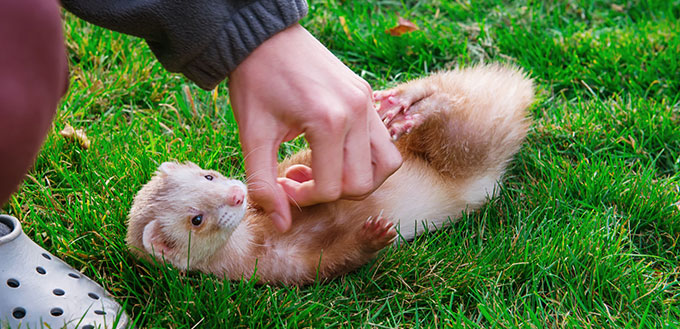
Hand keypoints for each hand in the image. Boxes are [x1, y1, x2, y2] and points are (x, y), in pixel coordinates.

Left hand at [228, 24, 401, 231]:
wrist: (264, 38)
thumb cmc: (255, 83)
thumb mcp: (254, 135)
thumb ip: (265, 184)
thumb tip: (281, 225)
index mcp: (329, 122)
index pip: (333, 189)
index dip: (305, 198)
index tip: (283, 183)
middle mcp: (357, 113)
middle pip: (362, 183)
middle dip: (331, 192)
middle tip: (300, 176)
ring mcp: (368, 104)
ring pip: (386, 165)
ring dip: (358, 179)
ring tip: (326, 170)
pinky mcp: (368, 97)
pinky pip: (384, 141)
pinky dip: (365, 158)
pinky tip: (333, 151)